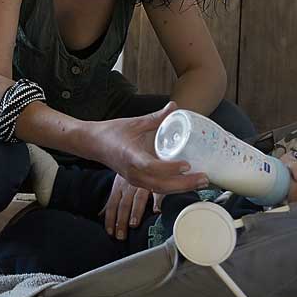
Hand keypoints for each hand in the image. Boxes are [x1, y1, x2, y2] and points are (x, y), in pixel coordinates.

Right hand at [92, 102, 209, 195]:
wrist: (92, 144)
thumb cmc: (112, 132)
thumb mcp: (134, 123)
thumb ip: (156, 117)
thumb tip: (174, 106)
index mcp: (130, 156)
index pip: (151, 166)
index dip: (169, 168)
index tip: (186, 164)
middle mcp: (132, 172)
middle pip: (160, 185)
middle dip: (184, 184)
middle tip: (204, 178)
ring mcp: (134, 179)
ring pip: (159, 190)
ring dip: (181, 188)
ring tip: (201, 182)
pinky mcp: (136, 181)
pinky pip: (156, 189)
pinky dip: (172, 188)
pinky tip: (186, 183)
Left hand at [101, 175, 164, 240]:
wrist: (142, 153)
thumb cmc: (130, 173)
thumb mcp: (118, 185)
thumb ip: (112, 201)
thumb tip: (100, 215)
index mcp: (119, 187)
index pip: (112, 205)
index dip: (110, 219)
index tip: (110, 232)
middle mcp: (129, 186)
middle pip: (124, 205)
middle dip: (121, 221)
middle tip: (120, 236)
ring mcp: (143, 184)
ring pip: (138, 199)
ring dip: (135, 211)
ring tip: (133, 224)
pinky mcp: (156, 182)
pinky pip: (157, 192)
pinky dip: (157, 201)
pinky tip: (157, 211)